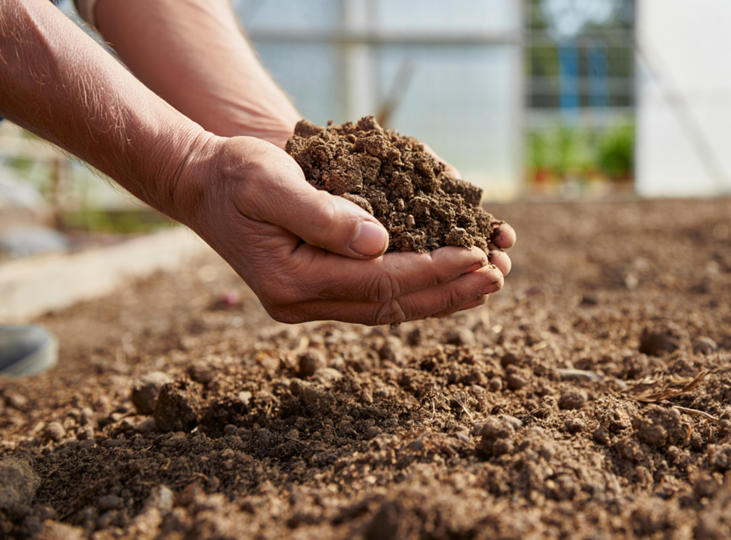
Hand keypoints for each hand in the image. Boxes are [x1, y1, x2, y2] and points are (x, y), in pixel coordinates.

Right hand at [173, 135, 509, 324]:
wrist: (204, 184)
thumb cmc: (235, 173)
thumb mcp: (269, 181)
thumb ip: (321, 214)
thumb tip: (379, 243)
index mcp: (292, 281)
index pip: (379, 282)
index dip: (433, 270)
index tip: (477, 255)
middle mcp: (302, 304)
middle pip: (392, 305)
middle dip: (450, 291)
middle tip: (499, 276)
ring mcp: (311, 303)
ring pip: (391, 308)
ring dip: (443, 296)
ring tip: (490, 281)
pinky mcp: (321, 291)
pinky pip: (380, 297)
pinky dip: (420, 289)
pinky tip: (453, 279)